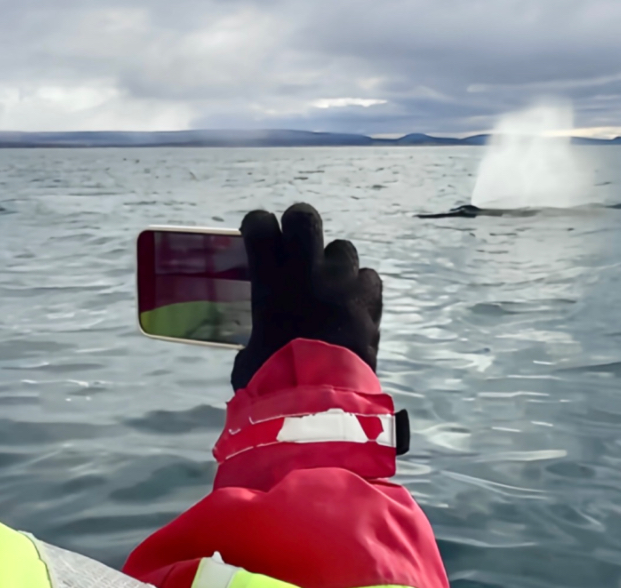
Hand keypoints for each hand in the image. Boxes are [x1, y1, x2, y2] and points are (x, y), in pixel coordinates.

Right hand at [231, 203, 382, 389]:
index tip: (259, 237)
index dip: (258, 226)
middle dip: (299, 225)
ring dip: (335, 264)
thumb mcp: (250, 354)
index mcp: (270, 281)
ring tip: (331, 288)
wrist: (320, 402)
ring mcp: (342, 282)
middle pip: (304, 218)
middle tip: (297, 245)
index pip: (260, 225)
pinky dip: (361, 290)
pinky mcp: (370, 301)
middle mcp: (306, 272)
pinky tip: (354, 309)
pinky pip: (368, 279)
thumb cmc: (273, 381)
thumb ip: (257, 335)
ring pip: (343, 248)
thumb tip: (258, 346)